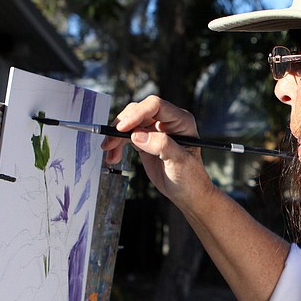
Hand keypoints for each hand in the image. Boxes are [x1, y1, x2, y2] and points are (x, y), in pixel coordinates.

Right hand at [101, 95, 215, 206]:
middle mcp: (168, 121)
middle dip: (122, 124)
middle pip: (139, 111)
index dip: (137, 113)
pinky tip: (113, 156)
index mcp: (181, 121)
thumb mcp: (180, 162)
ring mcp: (155, 130)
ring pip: (130, 122)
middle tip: (110, 142)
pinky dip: (117, 144)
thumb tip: (137, 134)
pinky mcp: (145, 140)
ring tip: (109, 153)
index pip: (156, 106)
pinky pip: (126, 135)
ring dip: (116, 136)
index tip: (122, 128)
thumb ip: (162, 145)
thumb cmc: (190, 177)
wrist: (186, 193)